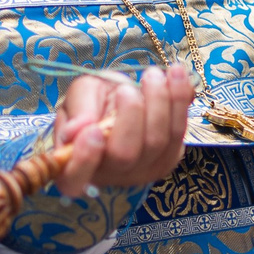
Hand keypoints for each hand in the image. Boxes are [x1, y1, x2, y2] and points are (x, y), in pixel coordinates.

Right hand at [51, 65, 194, 195]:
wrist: (121, 97)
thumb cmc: (95, 101)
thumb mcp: (80, 95)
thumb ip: (79, 109)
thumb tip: (74, 131)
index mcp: (75, 166)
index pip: (74, 179)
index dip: (84, 160)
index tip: (93, 130)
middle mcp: (109, 176)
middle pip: (124, 155)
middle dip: (129, 116)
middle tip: (126, 88)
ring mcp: (142, 171)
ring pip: (156, 142)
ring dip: (158, 102)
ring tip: (152, 75)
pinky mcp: (168, 158)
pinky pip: (178, 132)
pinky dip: (179, 99)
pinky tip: (176, 74)